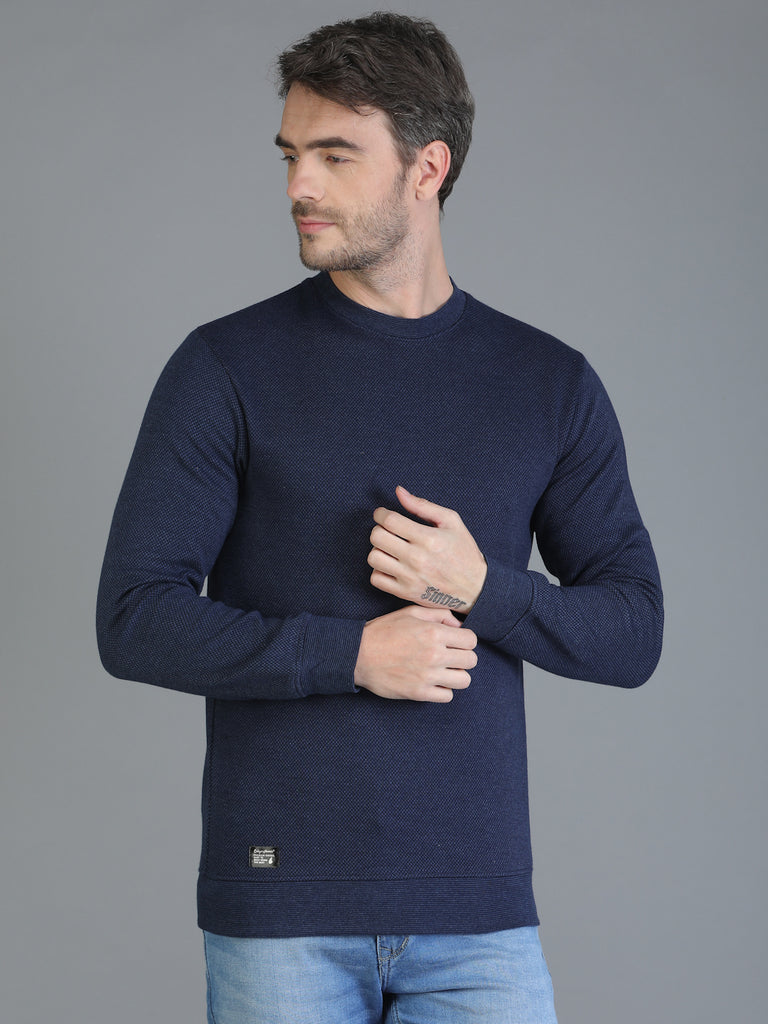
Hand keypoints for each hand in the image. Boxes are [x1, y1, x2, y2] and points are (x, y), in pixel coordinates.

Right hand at [354, 605, 477, 702]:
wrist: (357, 655)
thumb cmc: (383, 631)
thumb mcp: (410, 613)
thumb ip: (438, 614)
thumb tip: (458, 626)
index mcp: (433, 632)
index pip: (471, 640)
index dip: (465, 641)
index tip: (456, 643)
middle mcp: (434, 654)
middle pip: (471, 660)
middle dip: (463, 657)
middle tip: (450, 657)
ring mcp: (427, 676)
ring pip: (464, 680)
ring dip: (456, 675)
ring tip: (444, 671)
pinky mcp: (419, 693)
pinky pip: (447, 696)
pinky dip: (443, 690)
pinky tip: (433, 682)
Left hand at [367, 486, 487, 612]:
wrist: (476, 589)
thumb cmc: (464, 552)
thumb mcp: (451, 522)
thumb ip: (423, 505)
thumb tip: (398, 491)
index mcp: (429, 538)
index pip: (389, 521)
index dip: (380, 514)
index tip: (383, 514)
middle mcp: (417, 559)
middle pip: (377, 537)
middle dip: (379, 529)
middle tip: (388, 530)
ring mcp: (410, 577)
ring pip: (373, 558)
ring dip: (378, 550)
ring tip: (390, 548)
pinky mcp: (406, 593)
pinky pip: (376, 579)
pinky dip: (379, 571)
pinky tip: (391, 565)